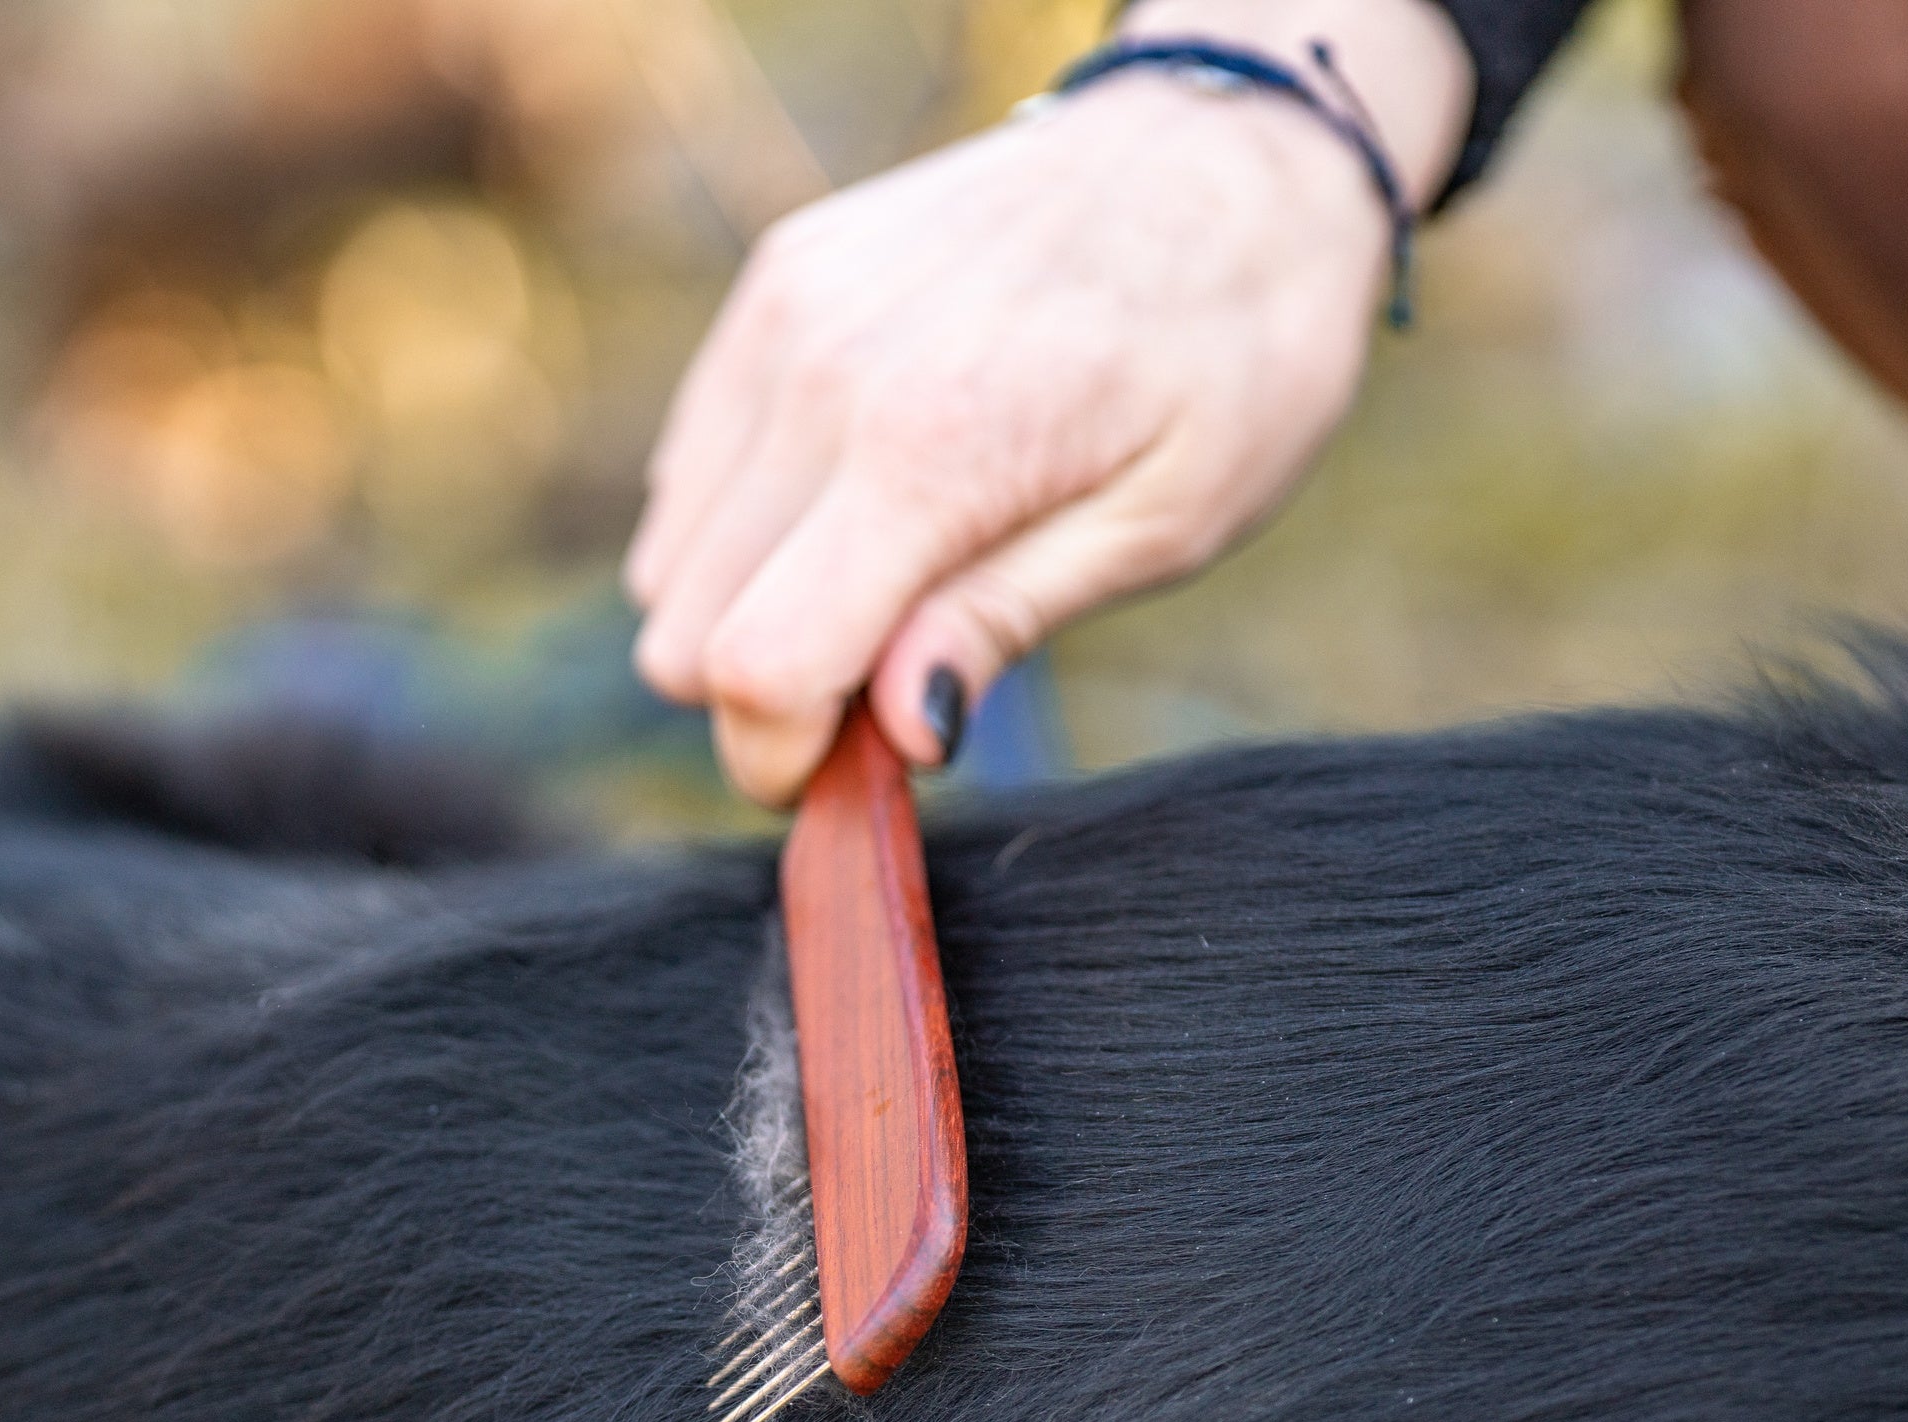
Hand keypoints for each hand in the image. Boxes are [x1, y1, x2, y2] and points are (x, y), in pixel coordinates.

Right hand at [624, 0, 1468, 804]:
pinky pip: (696, 465)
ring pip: (674, 557)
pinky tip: (865, 503)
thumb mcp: (1166, 521)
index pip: (759, 665)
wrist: (1229, 150)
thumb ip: (1006, 620)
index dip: (780, 758)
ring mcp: (787, 315)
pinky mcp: (778, 280)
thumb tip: (896, 730)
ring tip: (893, 584)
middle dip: (770, 694)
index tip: (840, 784)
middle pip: (686, 628)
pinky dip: (750, 521)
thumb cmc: (1233, 350)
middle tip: (891, 685)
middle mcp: (825, 374)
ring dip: (755, 608)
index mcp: (932, 448)